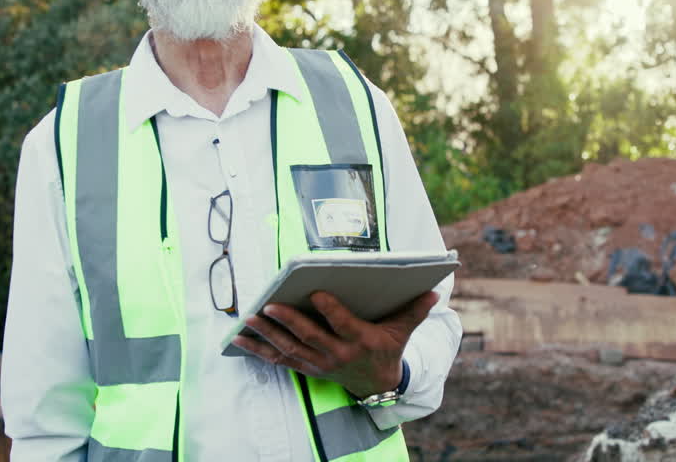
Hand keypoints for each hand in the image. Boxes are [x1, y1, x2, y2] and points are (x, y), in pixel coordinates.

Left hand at [231, 290, 437, 398]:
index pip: (343, 324)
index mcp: (361, 340)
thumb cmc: (387, 348)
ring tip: (249, 318)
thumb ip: (415, 309)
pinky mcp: (307, 368)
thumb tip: (435, 290)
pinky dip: (259, 350)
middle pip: (310, 338)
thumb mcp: (403, 330)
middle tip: (270, 305)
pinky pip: (280, 359)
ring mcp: (320, 363)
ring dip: (268, 334)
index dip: (330, 310)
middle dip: (288, 321)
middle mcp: (338, 354)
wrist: (377, 385)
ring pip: (290, 349)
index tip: (316, 292)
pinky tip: (240, 337)